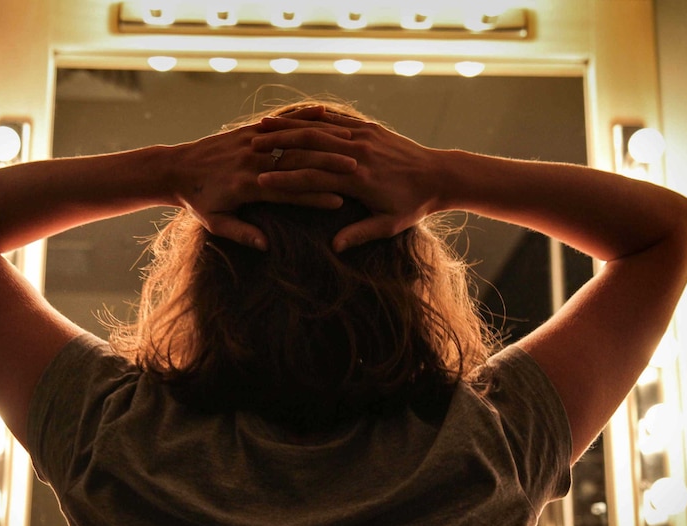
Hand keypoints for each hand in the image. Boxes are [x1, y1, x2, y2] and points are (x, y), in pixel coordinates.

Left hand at [173, 108, 356, 249]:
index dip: (314, 197)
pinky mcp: (248, 129)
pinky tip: (324, 113)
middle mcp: (251, 160)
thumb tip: (266, 245)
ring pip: (292, 139)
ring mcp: (251, 141)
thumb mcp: (215, 222)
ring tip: (350, 143)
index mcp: (247, 186)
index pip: (288, 192)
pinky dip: (301, 116)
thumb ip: (241, 233)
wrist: (175, 167)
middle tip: (356, 170)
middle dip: (327, 165)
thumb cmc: (196, 200)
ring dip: (322, 140)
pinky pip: (280, 121)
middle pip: (297, 162)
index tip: (339, 202)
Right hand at [254, 111, 440, 250]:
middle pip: (310, 146)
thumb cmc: (413, 205)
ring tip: (259, 127)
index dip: (284, 180)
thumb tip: (334, 247)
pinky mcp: (368, 127)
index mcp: (360, 179)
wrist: (439, 174)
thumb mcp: (389, 225)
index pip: (313, 177)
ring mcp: (364, 136)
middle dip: (277, 147)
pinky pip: (334, 118)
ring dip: (287, 127)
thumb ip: (361, 234)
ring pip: (318, 127)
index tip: (258, 183)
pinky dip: (310, 117)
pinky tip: (290, 117)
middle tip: (247, 149)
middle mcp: (359, 153)